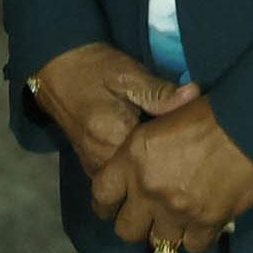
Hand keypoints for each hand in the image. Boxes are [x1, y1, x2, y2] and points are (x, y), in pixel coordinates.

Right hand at [29, 42, 191, 176]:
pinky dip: (132, 177)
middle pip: (141, 178)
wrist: (58, 68)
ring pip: (127, 184)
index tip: (195, 144)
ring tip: (171, 165)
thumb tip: (194, 96)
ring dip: (148, 178)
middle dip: (165, 171)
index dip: (178, 152)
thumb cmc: (96, 68)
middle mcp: (100, 157)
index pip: (154, 157)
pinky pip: (116, 181)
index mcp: (113, 135)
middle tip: (188, 159)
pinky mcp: (89, 165)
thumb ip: (159, 91)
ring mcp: (92, 165)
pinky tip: (149, 167)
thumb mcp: (130, 74)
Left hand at [92, 93, 252, 252]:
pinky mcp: (205, 222)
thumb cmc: (208, 111)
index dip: (106, 205)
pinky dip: (197, 238)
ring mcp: (176, 209)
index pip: (101, 194)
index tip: (114, 208)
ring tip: (179, 222)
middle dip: (137, 225)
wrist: (248, 124)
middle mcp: (148, 188)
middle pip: (126, 230)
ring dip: (168, 233)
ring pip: (159, 243)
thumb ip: (147, 144)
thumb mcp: (165, 117)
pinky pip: (193, 246)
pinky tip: (203, 225)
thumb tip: (141, 158)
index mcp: (133, 158)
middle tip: (150, 217)